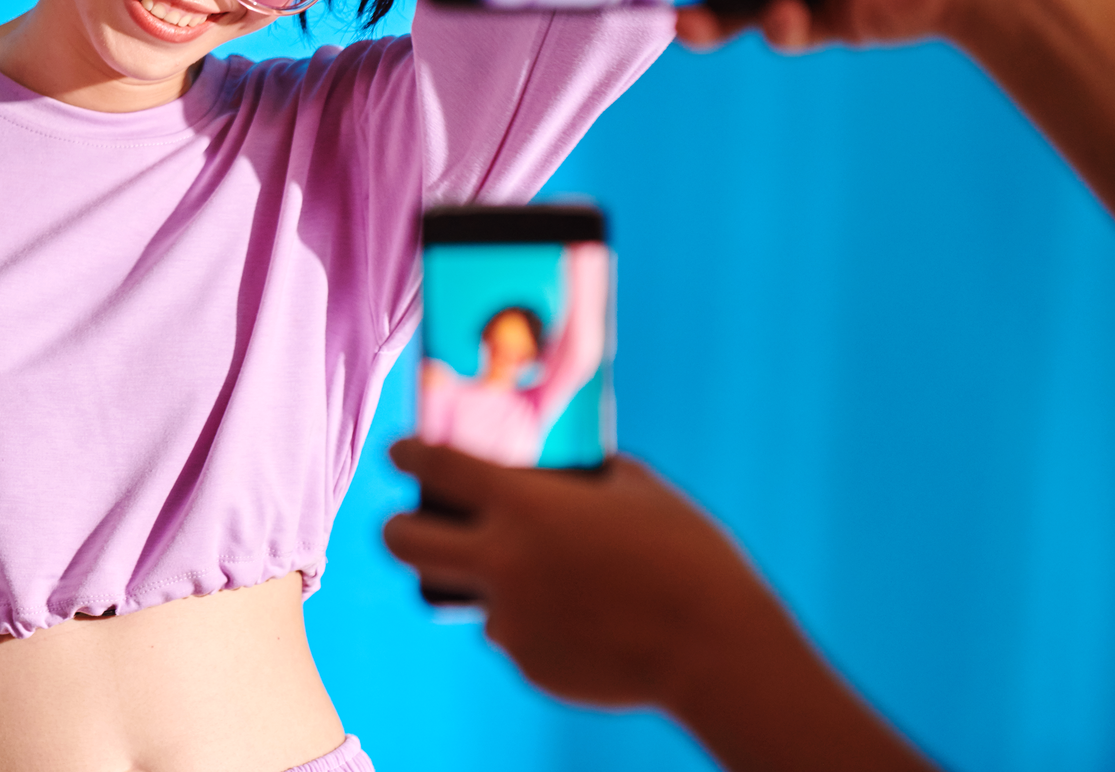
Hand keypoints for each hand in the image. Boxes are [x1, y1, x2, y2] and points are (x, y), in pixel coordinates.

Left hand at [382, 441, 786, 711]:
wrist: (716, 649)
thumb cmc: (685, 555)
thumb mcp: (633, 488)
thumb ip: (576, 474)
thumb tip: (550, 463)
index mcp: (523, 505)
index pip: (435, 467)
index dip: (406, 454)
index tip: (399, 452)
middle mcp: (501, 561)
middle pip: (403, 542)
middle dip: (398, 528)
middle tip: (410, 522)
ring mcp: (509, 619)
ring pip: (466, 595)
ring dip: (485, 582)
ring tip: (544, 578)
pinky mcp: (527, 662)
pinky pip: (513, 634)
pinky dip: (535, 623)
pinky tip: (586, 618)